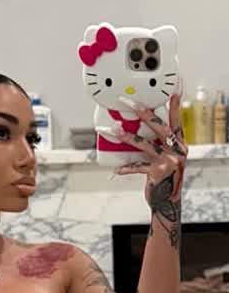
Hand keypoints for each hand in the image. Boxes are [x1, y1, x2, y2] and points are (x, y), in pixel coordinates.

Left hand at [114, 94, 186, 248]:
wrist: (167, 201)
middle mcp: (176, 150)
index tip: (172, 92)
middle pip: (159, 126)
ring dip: (126, 136)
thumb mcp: (167, 158)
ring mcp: (167, 161)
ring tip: (113, 130)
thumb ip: (159, 144)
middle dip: (143, 112)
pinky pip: (137, 166)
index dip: (174, 106)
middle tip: (129, 102)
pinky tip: (116, 170)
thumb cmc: (164, 177)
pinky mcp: (157, 172)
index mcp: (180, 144)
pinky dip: (126, 167)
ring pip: (143, 143)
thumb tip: (137, 129)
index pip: (176, 121)